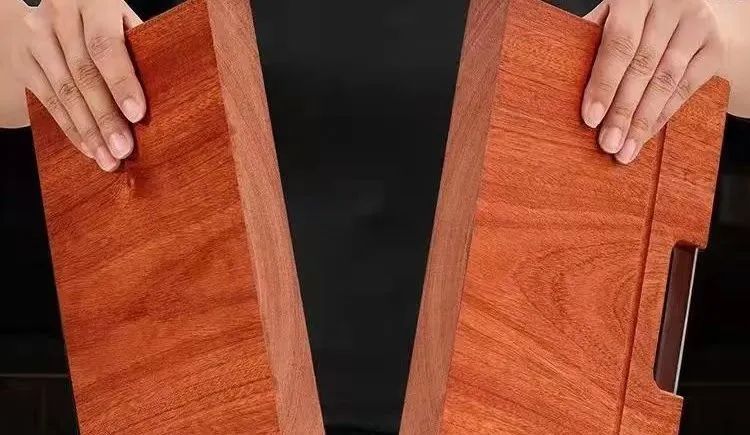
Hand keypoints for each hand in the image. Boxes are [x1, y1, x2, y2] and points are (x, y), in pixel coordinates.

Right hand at [9, 0, 144, 170]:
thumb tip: (164, 94)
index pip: (106, 45)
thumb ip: (136, 47)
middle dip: (105, 117)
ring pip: (64, 92)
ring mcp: (36, 38)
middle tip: (123, 149)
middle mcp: (59, 16)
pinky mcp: (23, 60)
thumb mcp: (122, 20)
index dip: (121, 82)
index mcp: (92, 1)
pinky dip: (71, 128)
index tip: (137, 114)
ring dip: (88, 131)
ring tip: (109, 159)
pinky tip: (89, 148)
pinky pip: (48, 100)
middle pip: (84, 75)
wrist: (56, 10)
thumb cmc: (105, 19)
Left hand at [582, 0, 725, 163]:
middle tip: (607, 144)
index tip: (590, 118)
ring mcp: (697, 24)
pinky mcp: (715, 46)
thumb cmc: (635, 16)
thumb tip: (562, 85)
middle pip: (643, 67)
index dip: (604, 83)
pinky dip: (664, 115)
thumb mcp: (612, 17)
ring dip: (643, 121)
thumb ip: (594, 41)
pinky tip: (645, 135)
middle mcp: (671, 5)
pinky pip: (687, 88)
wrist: (686, 5)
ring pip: (666, 81)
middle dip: (622, 111)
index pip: (619, 44)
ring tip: (625, 150)